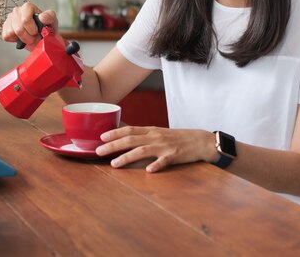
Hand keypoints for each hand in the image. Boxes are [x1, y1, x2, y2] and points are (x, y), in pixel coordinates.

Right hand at [1, 3, 58, 49]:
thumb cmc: (46, 28)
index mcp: (28, 7)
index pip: (25, 19)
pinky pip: (6, 36)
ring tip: (28, 37)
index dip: (31, 29)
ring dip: (22, 39)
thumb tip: (41, 17)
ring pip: (11, 32)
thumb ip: (49, 17)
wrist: (42, 38)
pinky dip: (14, 40)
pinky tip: (20, 37)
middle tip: (34, 36)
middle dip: (28, 36)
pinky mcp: (5, 27)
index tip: (36, 31)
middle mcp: (17, 11)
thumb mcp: (52, 21)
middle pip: (18, 28)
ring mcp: (10, 19)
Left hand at [95, 126, 217, 172]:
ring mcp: (164, 146)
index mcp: (151, 131)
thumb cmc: (178, 138)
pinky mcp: (175, 155)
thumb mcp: (160, 133)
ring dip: (127, 157)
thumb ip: (144, 136)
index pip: (130, 129)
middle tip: (99, 151)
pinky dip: (156, 165)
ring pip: (142, 150)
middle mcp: (155, 136)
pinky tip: (148, 170)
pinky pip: (164, 161)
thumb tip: (126, 139)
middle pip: (131, 139)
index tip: (101, 137)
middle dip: (113, 145)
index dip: (115, 132)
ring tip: (114, 164)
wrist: (200, 140)